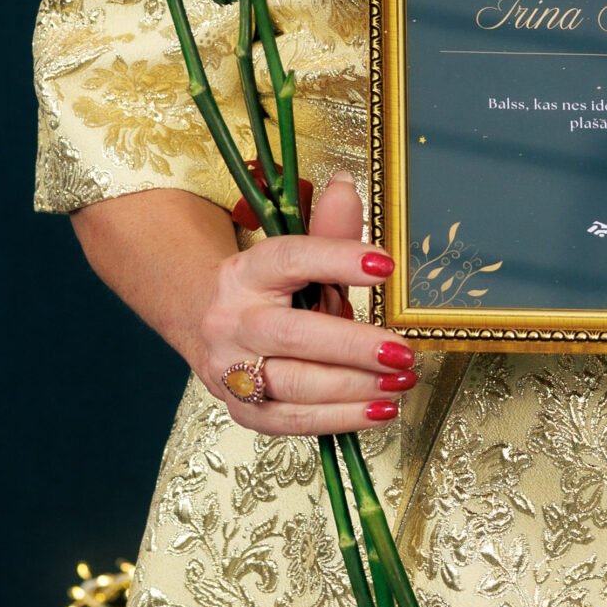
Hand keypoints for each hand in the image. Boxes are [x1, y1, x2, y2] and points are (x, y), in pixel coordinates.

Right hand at [193, 175, 418, 433]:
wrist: (204, 324)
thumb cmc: (267, 289)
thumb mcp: (293, 254)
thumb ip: (326, 231)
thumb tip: (347, 186)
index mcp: (246, 271)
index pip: (291, 257)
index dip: (338, 257)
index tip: (386, 266)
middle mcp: (232, 319)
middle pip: (292, 333)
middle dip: (353, 345)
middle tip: (402, 350)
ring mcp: (231, 368)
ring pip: (293, 383)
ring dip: (354, 387)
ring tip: (401, 382)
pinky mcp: (243, 409)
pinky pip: (291, 421)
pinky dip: (339, 419)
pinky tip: (379, 410)